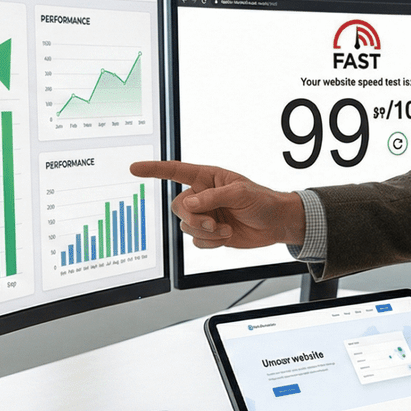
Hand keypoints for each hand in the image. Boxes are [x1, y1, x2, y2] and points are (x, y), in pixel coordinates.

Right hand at [129, 161, 305, 248]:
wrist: (275, 224)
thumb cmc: (262, 200)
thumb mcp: (241, 193)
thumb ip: (213, 197)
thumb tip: (189, 203)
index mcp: (207, 177)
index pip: (176, 171)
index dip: (154, 170)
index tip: (135, 168)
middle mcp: (202, 195)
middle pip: (179, 207)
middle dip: (194, 218)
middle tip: (213, 223)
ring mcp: (205, 215)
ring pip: (186, 227)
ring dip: (206, 232)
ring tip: (226, 229)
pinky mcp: (209, 233)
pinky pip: (196, 242)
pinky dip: (211, 242)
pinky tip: (226, 236)